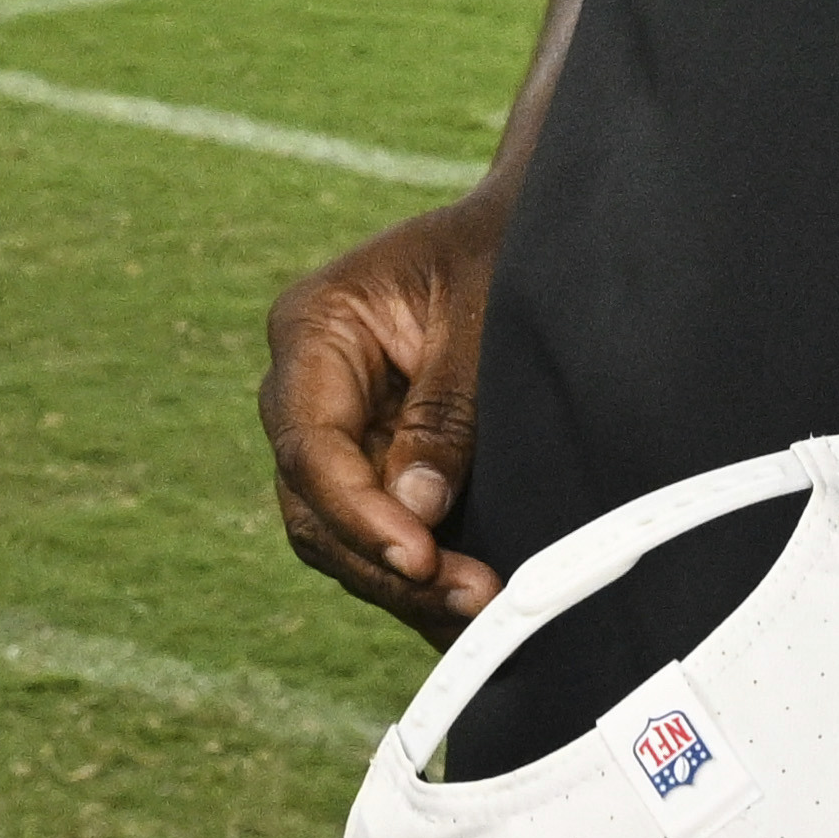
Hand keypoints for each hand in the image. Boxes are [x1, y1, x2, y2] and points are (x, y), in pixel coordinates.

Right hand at [258, 191, 510, 636]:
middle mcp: (307, 387)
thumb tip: (418, 510)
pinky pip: (381, 531)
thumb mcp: (483, 312)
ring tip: (482, 611)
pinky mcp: (377, 460)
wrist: (531, 225)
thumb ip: (446, 409)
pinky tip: (468, 607)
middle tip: (473, 599)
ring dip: (405, 581)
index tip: (420, 555)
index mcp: (313, 326)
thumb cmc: (504, 247)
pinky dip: (421, 572)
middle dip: (386, 563)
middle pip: (314, 505)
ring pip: (340, 534)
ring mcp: (339, 429)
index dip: (358, 512)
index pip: (309, 444)